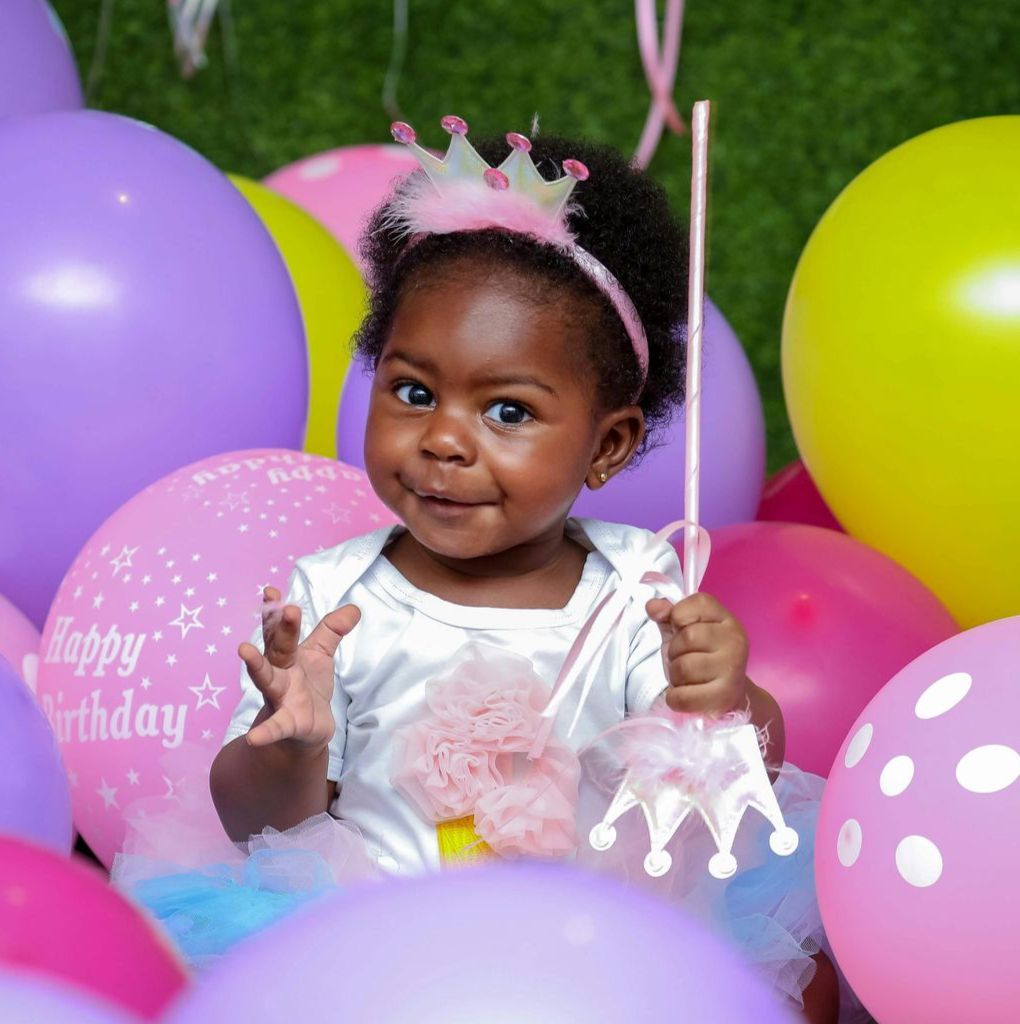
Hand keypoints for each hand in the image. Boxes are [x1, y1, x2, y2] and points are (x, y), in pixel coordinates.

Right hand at [238, 586, 360, 751]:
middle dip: (277, 626)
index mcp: (287, 654)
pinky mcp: (288, 723)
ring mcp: (280, 697)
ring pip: (267, 679)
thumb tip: (354, 608)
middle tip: (279, 606)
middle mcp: (280, 672)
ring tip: (243, 649)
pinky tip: (255, 738)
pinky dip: (266, 732)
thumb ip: (333, 631)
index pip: (280, 629)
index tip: (270, 591)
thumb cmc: (308, 686)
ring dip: (256, 665)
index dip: (276, 610)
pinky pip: (276, 727)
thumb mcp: (320, 655)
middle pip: (277, 647)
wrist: (307, 730)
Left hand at [646, 592, 748, 715]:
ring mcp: (732, 669)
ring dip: (675, 676)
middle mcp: (734, 640)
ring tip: (687, 678)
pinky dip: (675, 698)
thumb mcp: (683, 632)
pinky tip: (687, 694)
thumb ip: (667, 615)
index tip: (681, 629)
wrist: (728, 695)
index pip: (698, 603)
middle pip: (687, 638)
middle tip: (684, 659)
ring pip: (683, 668)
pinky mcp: (724, 696)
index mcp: (726, 620)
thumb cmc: (702, 659)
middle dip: (674, 651)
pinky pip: (682, 696)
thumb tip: (652, 606)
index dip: (679, 616)